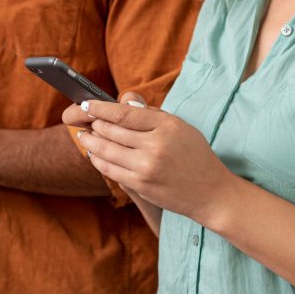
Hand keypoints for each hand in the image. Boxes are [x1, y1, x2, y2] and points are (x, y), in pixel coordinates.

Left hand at [70, 92, 236, 223]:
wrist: (210, 193)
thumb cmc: (195, 155)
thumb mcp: (180, 126)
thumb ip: (151, 113)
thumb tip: (123, 100)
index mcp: (166, 126)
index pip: (124, 113)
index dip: (100, 108)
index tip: (87, 104)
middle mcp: (155, 145)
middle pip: (111, 130)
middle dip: (94, 123)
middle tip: (84, 119)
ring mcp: (146, 167)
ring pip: (106, 150)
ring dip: (90, 141)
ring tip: (84, 135)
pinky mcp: (140, 185)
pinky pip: (110, 169)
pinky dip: (98, 159)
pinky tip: (94, 153)